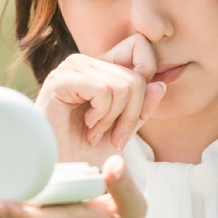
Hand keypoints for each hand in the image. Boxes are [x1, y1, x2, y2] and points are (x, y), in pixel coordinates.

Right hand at [35, 33, 167, 165]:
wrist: (57, 171)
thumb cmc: (84, 153)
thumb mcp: (122, 131)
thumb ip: (141, 109)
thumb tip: (160, 84)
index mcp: (100, 68)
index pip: (140, 47)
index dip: (148, 78)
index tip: (135, 116)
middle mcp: (85, 62)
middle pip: (137, 76)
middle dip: (132, 115)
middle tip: (114, 138)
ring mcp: (72, 68)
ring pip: (124, 85)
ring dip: (114, 120)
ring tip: (95, 133)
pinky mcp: (61, 79)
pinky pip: (105, 90)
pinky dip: (102, 116)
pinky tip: (87, 127)